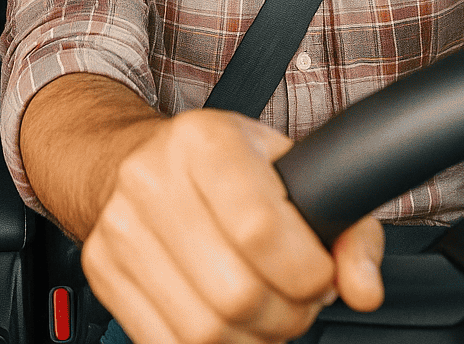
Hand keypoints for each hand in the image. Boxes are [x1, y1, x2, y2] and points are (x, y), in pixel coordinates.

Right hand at [81, 109, 383, 343]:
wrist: (134, 161)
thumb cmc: (220, 165)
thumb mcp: (289, 168)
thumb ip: (345, 226)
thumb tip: (361, 287)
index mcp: (203, 140)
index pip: (261, 229)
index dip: (308, 272)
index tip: (317, 273)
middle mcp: (151, 177)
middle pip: (238, 293)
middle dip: (285, 315)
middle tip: (291, 296)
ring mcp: (119, 225)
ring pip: (205, 332)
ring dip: (252, 339)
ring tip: (259, 308)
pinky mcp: (101, 268)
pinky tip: (223, 319)